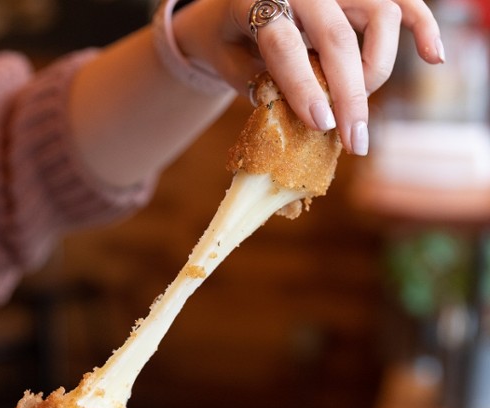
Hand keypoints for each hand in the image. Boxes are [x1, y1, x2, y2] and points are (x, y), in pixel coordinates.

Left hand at [173, 0, 442, 154]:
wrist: (234, 4)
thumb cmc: (229, 37)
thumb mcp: (225, 61)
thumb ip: (253, 83)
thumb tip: (296, 116)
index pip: (283, 41)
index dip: (302, 85)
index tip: (320, 124)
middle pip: (338, 37)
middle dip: (348, 95)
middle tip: (352, 140)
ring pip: (379, 15)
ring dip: (377, 68)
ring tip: (357, 111)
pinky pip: (401, 0)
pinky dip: (422, 25)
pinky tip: (433, 58)